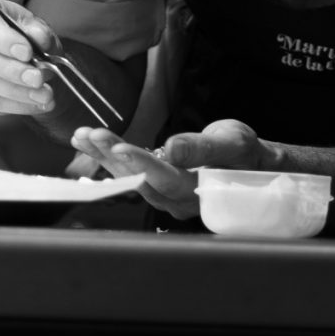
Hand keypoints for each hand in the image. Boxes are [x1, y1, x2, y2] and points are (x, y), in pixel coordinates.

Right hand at [0, 0, 57, 115]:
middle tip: (37, 79)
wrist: (23, 59)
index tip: (27, 52)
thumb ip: (39, 31)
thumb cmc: (25, 37)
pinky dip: (13, 105)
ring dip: (16, 92)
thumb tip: (39, 38)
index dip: (2, 39)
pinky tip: (34, 104)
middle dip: (11, 71)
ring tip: (44, 95)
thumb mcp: (36, 27)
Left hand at [71, 118, 269, 220]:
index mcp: (199, 192)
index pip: (165, 179)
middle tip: (89, 135)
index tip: (119, 148)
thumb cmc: (247, 155)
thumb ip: (202, 148)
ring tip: (81, 135)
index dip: (141, 164)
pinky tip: (89, 141)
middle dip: (111, 156)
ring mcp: (166, 195)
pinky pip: (129, 172)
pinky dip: (108, 156)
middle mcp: (177, 201)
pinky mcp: (158, 185)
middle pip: (139, 179)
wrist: (253, 166)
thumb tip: (171, 148)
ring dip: (103, 156)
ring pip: (129, 177)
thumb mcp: (233, 144)